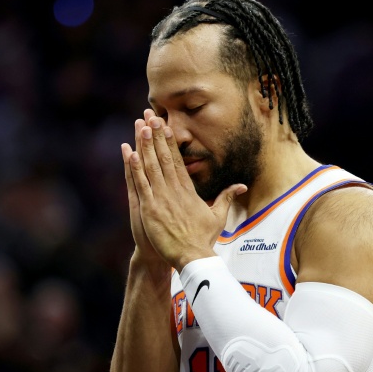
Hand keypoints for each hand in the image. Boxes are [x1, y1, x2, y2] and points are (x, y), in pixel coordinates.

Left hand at [122, 111, 246, 269]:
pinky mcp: (150, 209)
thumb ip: (227, 197)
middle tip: (150, 115)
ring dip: (145, 145)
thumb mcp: (219, 216)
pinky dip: (135, 168)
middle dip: (156, 135)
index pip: (177, 160)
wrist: (193, 256)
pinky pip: (141, 184)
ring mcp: (161, 198)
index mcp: (188, 190)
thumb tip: (242, 186)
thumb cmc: (204, 239)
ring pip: (151, 166)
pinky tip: (130, 152)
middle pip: (164, 157)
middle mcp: (174, 190)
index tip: (164, 125)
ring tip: (140, 126)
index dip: (169, 141)